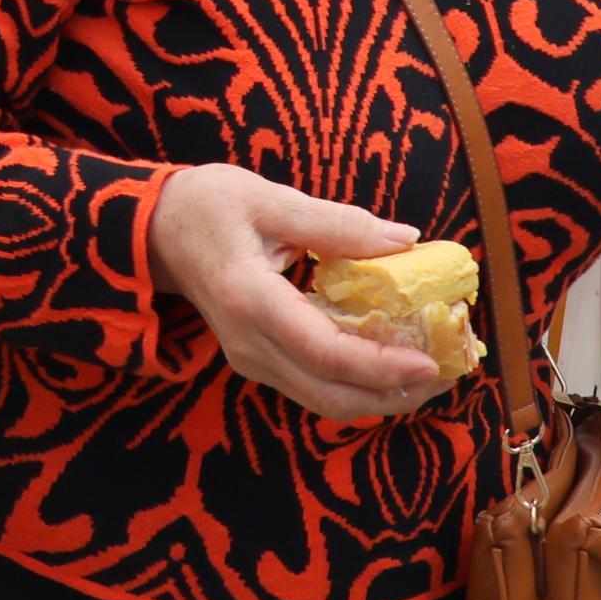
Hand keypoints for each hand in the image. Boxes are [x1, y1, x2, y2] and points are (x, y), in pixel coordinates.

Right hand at [144, 165, 448, 422]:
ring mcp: (249, 358)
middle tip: (447, 372)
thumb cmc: (206, 204)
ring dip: (381, 396)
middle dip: (394, 394)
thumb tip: (406, 239)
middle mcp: (247, 343)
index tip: (429, 360)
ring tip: (430, 373)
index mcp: (249, 299)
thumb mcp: (269, 198)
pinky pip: (314, 387)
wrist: (153, 229)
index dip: (379, 364)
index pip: (322, 351)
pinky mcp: (257, 360)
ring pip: (324, 401)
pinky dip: (358, 385)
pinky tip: (391, 363)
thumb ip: (337, 223)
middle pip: (330, 394)